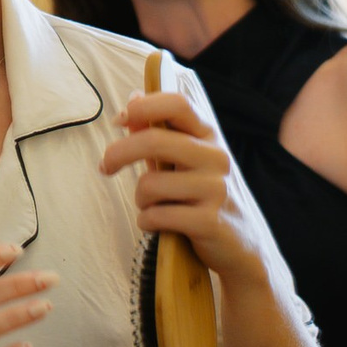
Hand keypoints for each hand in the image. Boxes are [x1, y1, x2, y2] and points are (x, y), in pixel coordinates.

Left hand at [99, 92, 270, 289]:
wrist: (241, 246)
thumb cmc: (203, 198)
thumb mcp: (185, 162)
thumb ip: (159, 134)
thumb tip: (133, 99)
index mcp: (209, 136)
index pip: (178, 104)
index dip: (143, 106)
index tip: (119, 120)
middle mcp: (216, 157)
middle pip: (154, 140)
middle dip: (118, 153)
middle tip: (105, 167)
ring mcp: (216, 189)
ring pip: (150, 184)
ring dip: (140, 199)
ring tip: (152, 207)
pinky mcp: (210, 221)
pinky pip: (157, 216)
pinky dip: (147, 222)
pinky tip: (157, 225)